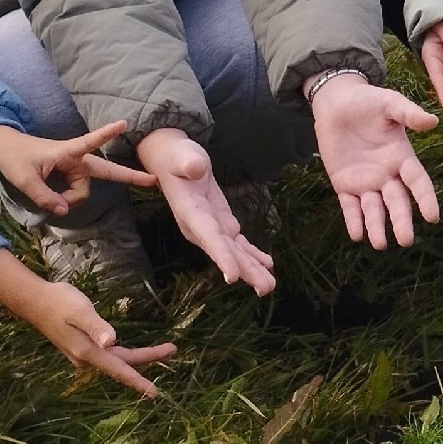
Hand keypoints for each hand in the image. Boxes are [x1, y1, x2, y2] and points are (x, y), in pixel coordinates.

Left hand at [0, 119, 154, 218]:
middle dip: (128, 175)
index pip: (90, 141)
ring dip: (70, 199)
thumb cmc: (14, 157)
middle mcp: (76, 159)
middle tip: (152, 180)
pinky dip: (67, 199)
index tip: (124, 123)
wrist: (4, 149)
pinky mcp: (70, 175)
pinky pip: (76, 192)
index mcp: (67, 151)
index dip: (106, 134)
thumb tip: (64, 211)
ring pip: (83, 190)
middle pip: (105, 171)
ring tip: (50, 200)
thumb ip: (44, 197)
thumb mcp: (23, 180)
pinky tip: (58, 201)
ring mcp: (75, 168)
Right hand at [0, 250, 174, 397]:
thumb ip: (97, 327)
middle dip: (148, 358)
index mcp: (88, 352)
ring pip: (117, 359)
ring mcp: (83, 354)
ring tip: (164, 350)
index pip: (119, 369)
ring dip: (139, 356)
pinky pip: (109, 356)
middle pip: (123, 363)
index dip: (138, 381)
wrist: (35, 301)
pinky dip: (125, 355)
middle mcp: (87, 357)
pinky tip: (132, 352)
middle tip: (173, 349)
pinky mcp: (82, 347)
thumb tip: (112, 342)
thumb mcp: (80, 311)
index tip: (155, 394)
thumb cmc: (59, 302)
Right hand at [135, 127, 275, 295]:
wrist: (172, 160)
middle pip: (224, 251)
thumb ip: (188, 162)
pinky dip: (252, 254)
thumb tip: (196, 169)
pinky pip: (237, 243)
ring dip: (252, 268)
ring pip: (233, 252)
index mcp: (190, 212)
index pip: (208, 236)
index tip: (233, 276)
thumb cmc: (177, 156)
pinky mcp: (221, 223)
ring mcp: (211, 227)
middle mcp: (199, 226)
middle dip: (244, 271)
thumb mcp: (181, 154)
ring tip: (270, 285)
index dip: (221, 256)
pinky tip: (267, 264)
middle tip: (265, 289)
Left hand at [311, 73, 440, 249]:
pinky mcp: (344, 184)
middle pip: (397, 201)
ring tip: (380, 244)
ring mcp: (366, 181)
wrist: (336, 103)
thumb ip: (409, 114)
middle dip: (402, 221)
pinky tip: (357, 235)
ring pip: (374, 209)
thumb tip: (434, 121)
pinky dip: (353, 220)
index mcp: (402, 157)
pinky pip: (350, 206)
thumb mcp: (390, 103)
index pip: (417, 181)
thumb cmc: (368, 101)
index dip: (425, 199)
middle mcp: (387, 174)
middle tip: (406, 240)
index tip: (432, 217)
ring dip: (377, 227)